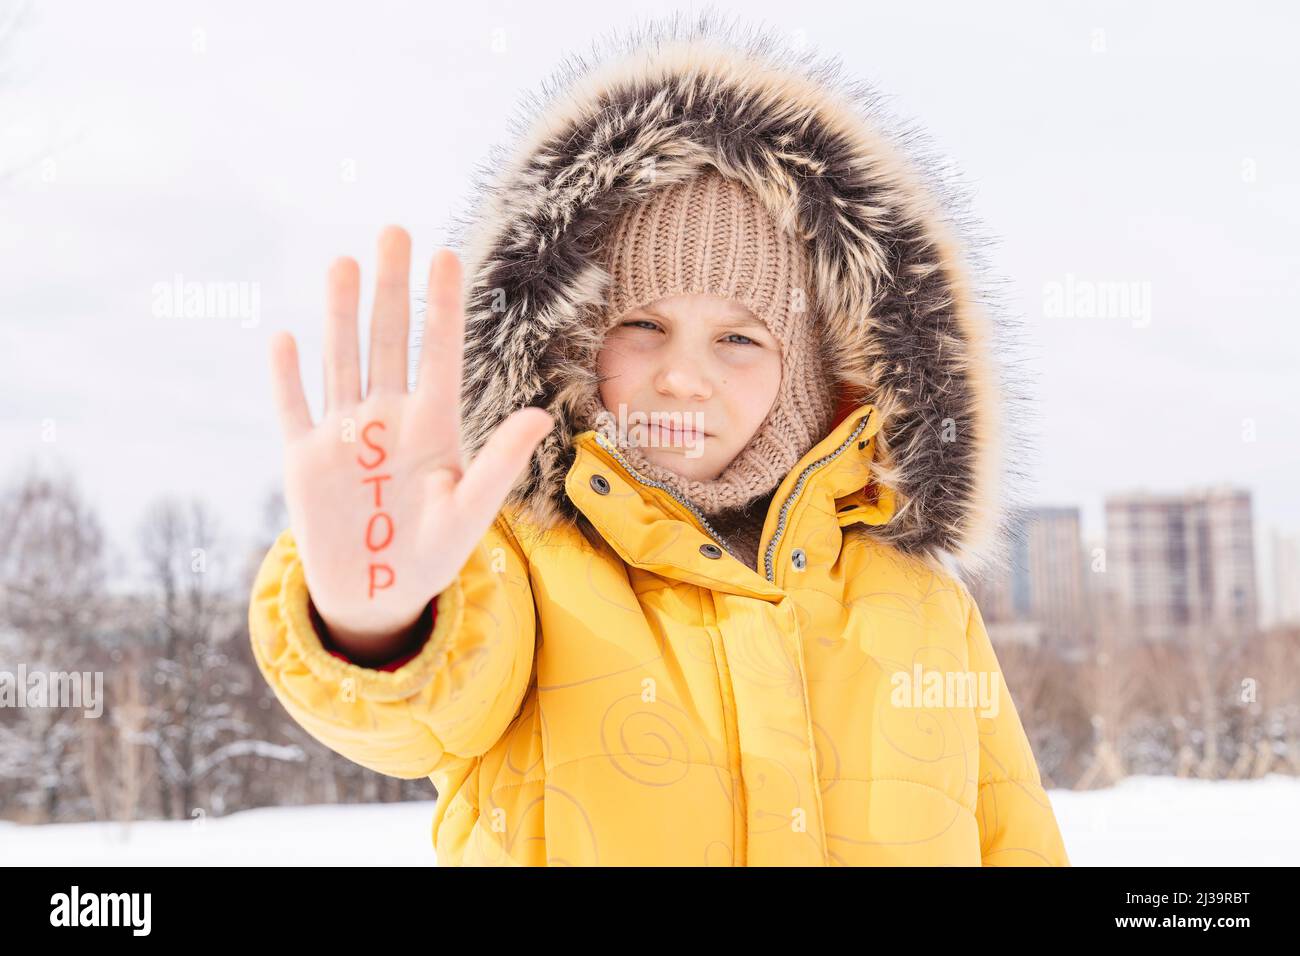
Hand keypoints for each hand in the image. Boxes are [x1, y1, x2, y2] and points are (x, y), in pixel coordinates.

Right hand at [268, 226, 552, 661]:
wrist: (378, 595)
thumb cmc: (433, 553)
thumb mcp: (471, 512)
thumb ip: (500, 462)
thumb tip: (540, 414)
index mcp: (433, 426)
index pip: (440, 353)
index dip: (442, 305)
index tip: (445, 253)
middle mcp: (388, 418)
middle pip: (390, 341)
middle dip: (392, 288)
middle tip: (393, 231)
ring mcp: (344, 435)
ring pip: (342, 360)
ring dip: (341, 314)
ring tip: (344, 262)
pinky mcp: (305, 460)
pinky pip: (294, 409)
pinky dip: (288, 377)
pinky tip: (285, 337)